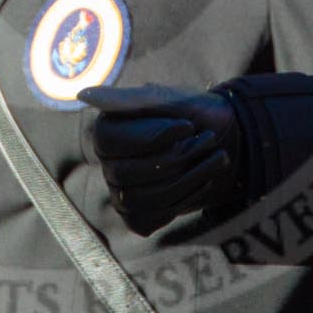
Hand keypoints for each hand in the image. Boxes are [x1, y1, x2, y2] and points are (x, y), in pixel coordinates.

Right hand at [79, 82, 243, 235]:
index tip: (187, 126)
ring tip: (217, 158)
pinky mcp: (140, 216)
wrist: (229, 141)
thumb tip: (83, 94)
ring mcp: (121, 194)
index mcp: (107, 131)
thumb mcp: (168, 99)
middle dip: (175, 158)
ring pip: (141, 198)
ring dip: (187, 179)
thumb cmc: (194, 114)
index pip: (111, 142)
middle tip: (208, 140)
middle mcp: (108, 164)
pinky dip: (185, 199)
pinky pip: (152, 218)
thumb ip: (128, 99)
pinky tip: (202, 181)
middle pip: (126, 173)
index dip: (152, 137)